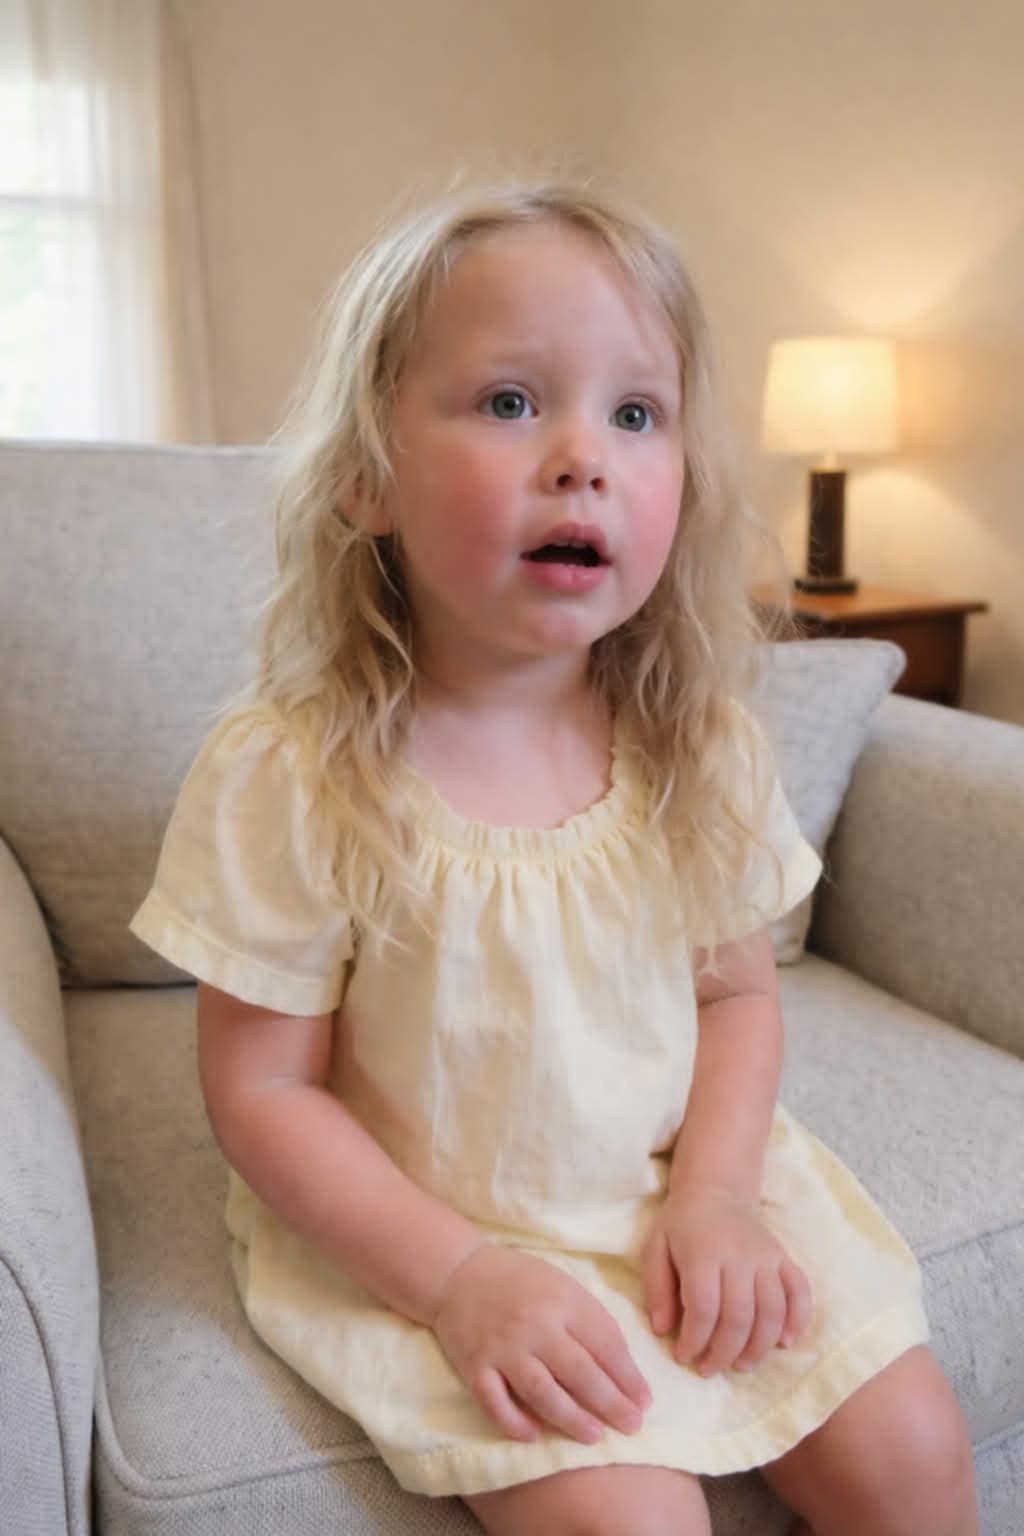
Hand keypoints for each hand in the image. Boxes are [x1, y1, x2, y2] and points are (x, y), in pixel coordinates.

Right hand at [431, 1243, 651, 1443]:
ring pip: (541, 1391)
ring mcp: (502, 1347)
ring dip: (571, 1418)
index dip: (628, 1376)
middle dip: (610, 1403)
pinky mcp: (474, 1365)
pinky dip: (514, 1422)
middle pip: (579, 1372)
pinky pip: (495, 1401)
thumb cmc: (521, 1282)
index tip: (644, 1402)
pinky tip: (534, 1436)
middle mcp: (534, 1324)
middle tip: (632, 1426)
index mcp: (562, 1301)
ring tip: (595, 1437)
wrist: (459, 1273)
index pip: (603, 1343)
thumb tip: (624, 1369)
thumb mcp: (563, 1287)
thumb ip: (592, 1322)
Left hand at [642, 1185, 812, 1375]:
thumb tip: (663, 1330)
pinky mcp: (784, 1258)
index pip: (705, 1308)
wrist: (715, 1191)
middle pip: (739, 1316)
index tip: (684, 1357)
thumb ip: (657, 1289)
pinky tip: (784, 1344)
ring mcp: (767, 1257)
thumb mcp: (655, 1248)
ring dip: (759, 1347)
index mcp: (704, 1253)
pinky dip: (798, 1321)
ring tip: (741, 1365)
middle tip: (709, 1369)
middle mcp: (739, 1256)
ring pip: (772, 1312)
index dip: (695, 1340)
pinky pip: (801, 1292)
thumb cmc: (681, 1225)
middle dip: (724, 1352)